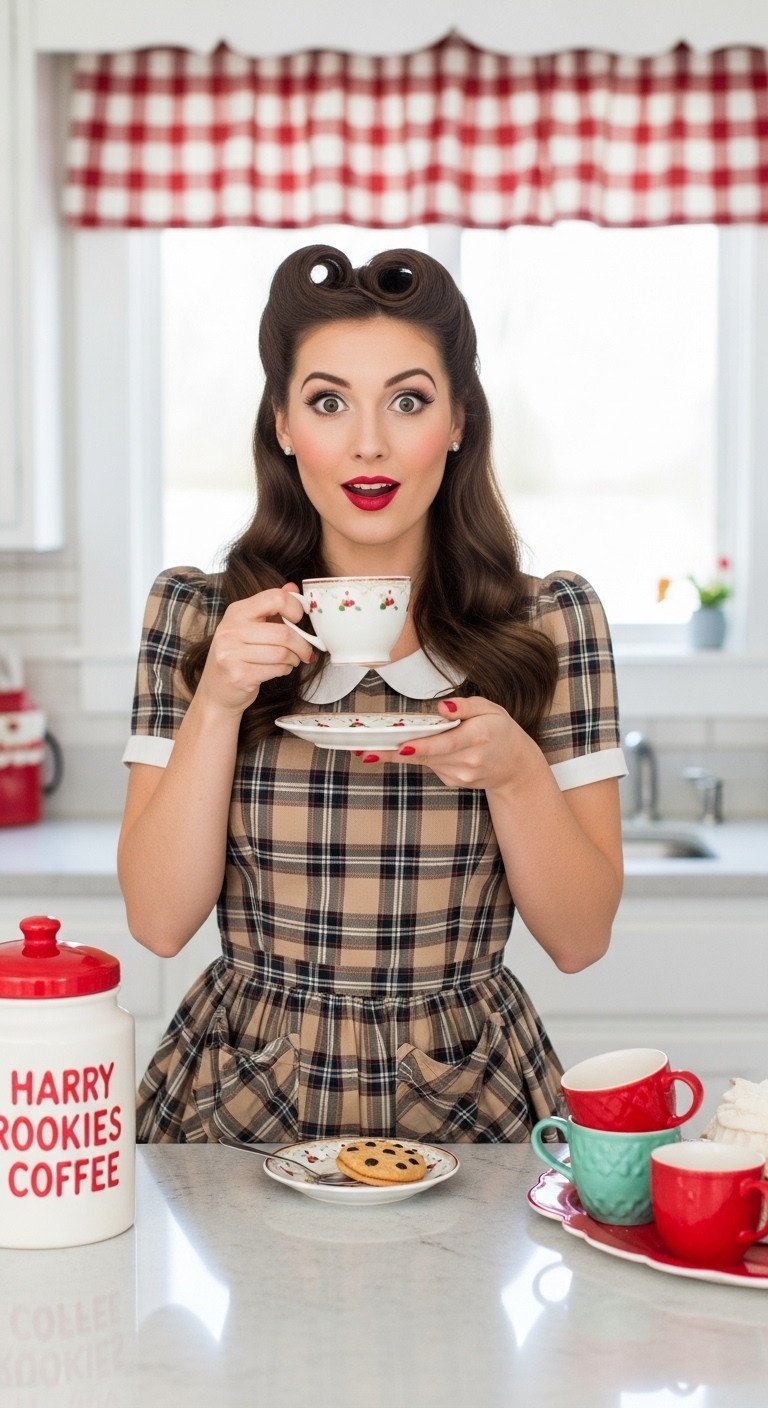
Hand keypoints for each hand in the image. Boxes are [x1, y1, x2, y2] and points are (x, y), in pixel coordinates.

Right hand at [198, 583, 314, 715]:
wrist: (216, 691)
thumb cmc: (238, 656)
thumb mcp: (249, 627)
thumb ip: (271, 607)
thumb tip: (293, 588)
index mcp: (236, 611)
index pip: (274, 598)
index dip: (295, 607)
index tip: (299, 619)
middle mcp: (231, 630)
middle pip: (283, 632)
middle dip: (302, 644)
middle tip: (306, 650)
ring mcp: (232, 653)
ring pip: (282, 653)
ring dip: (294, 659)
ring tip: (292, 660)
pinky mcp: (239, 675)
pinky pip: (276, 669)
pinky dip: (285, 670)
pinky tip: (281, 669)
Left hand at [363, 696, 541, 793]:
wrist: (516, 767)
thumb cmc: (502, 732)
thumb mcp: (490, 709)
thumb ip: (465, 706)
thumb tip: (442, 708)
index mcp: (481, 736)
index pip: (446, 743)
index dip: (422, 746)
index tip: (401, 746)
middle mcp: (470, 760)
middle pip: (426, 755)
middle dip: (394, 752)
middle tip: (365, 750)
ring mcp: (461, 775)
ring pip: (425, 761)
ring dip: (399, 754)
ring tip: (369, 749)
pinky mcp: (454, 781)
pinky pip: (431, 765)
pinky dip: (422, 755)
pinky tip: (415, 747)